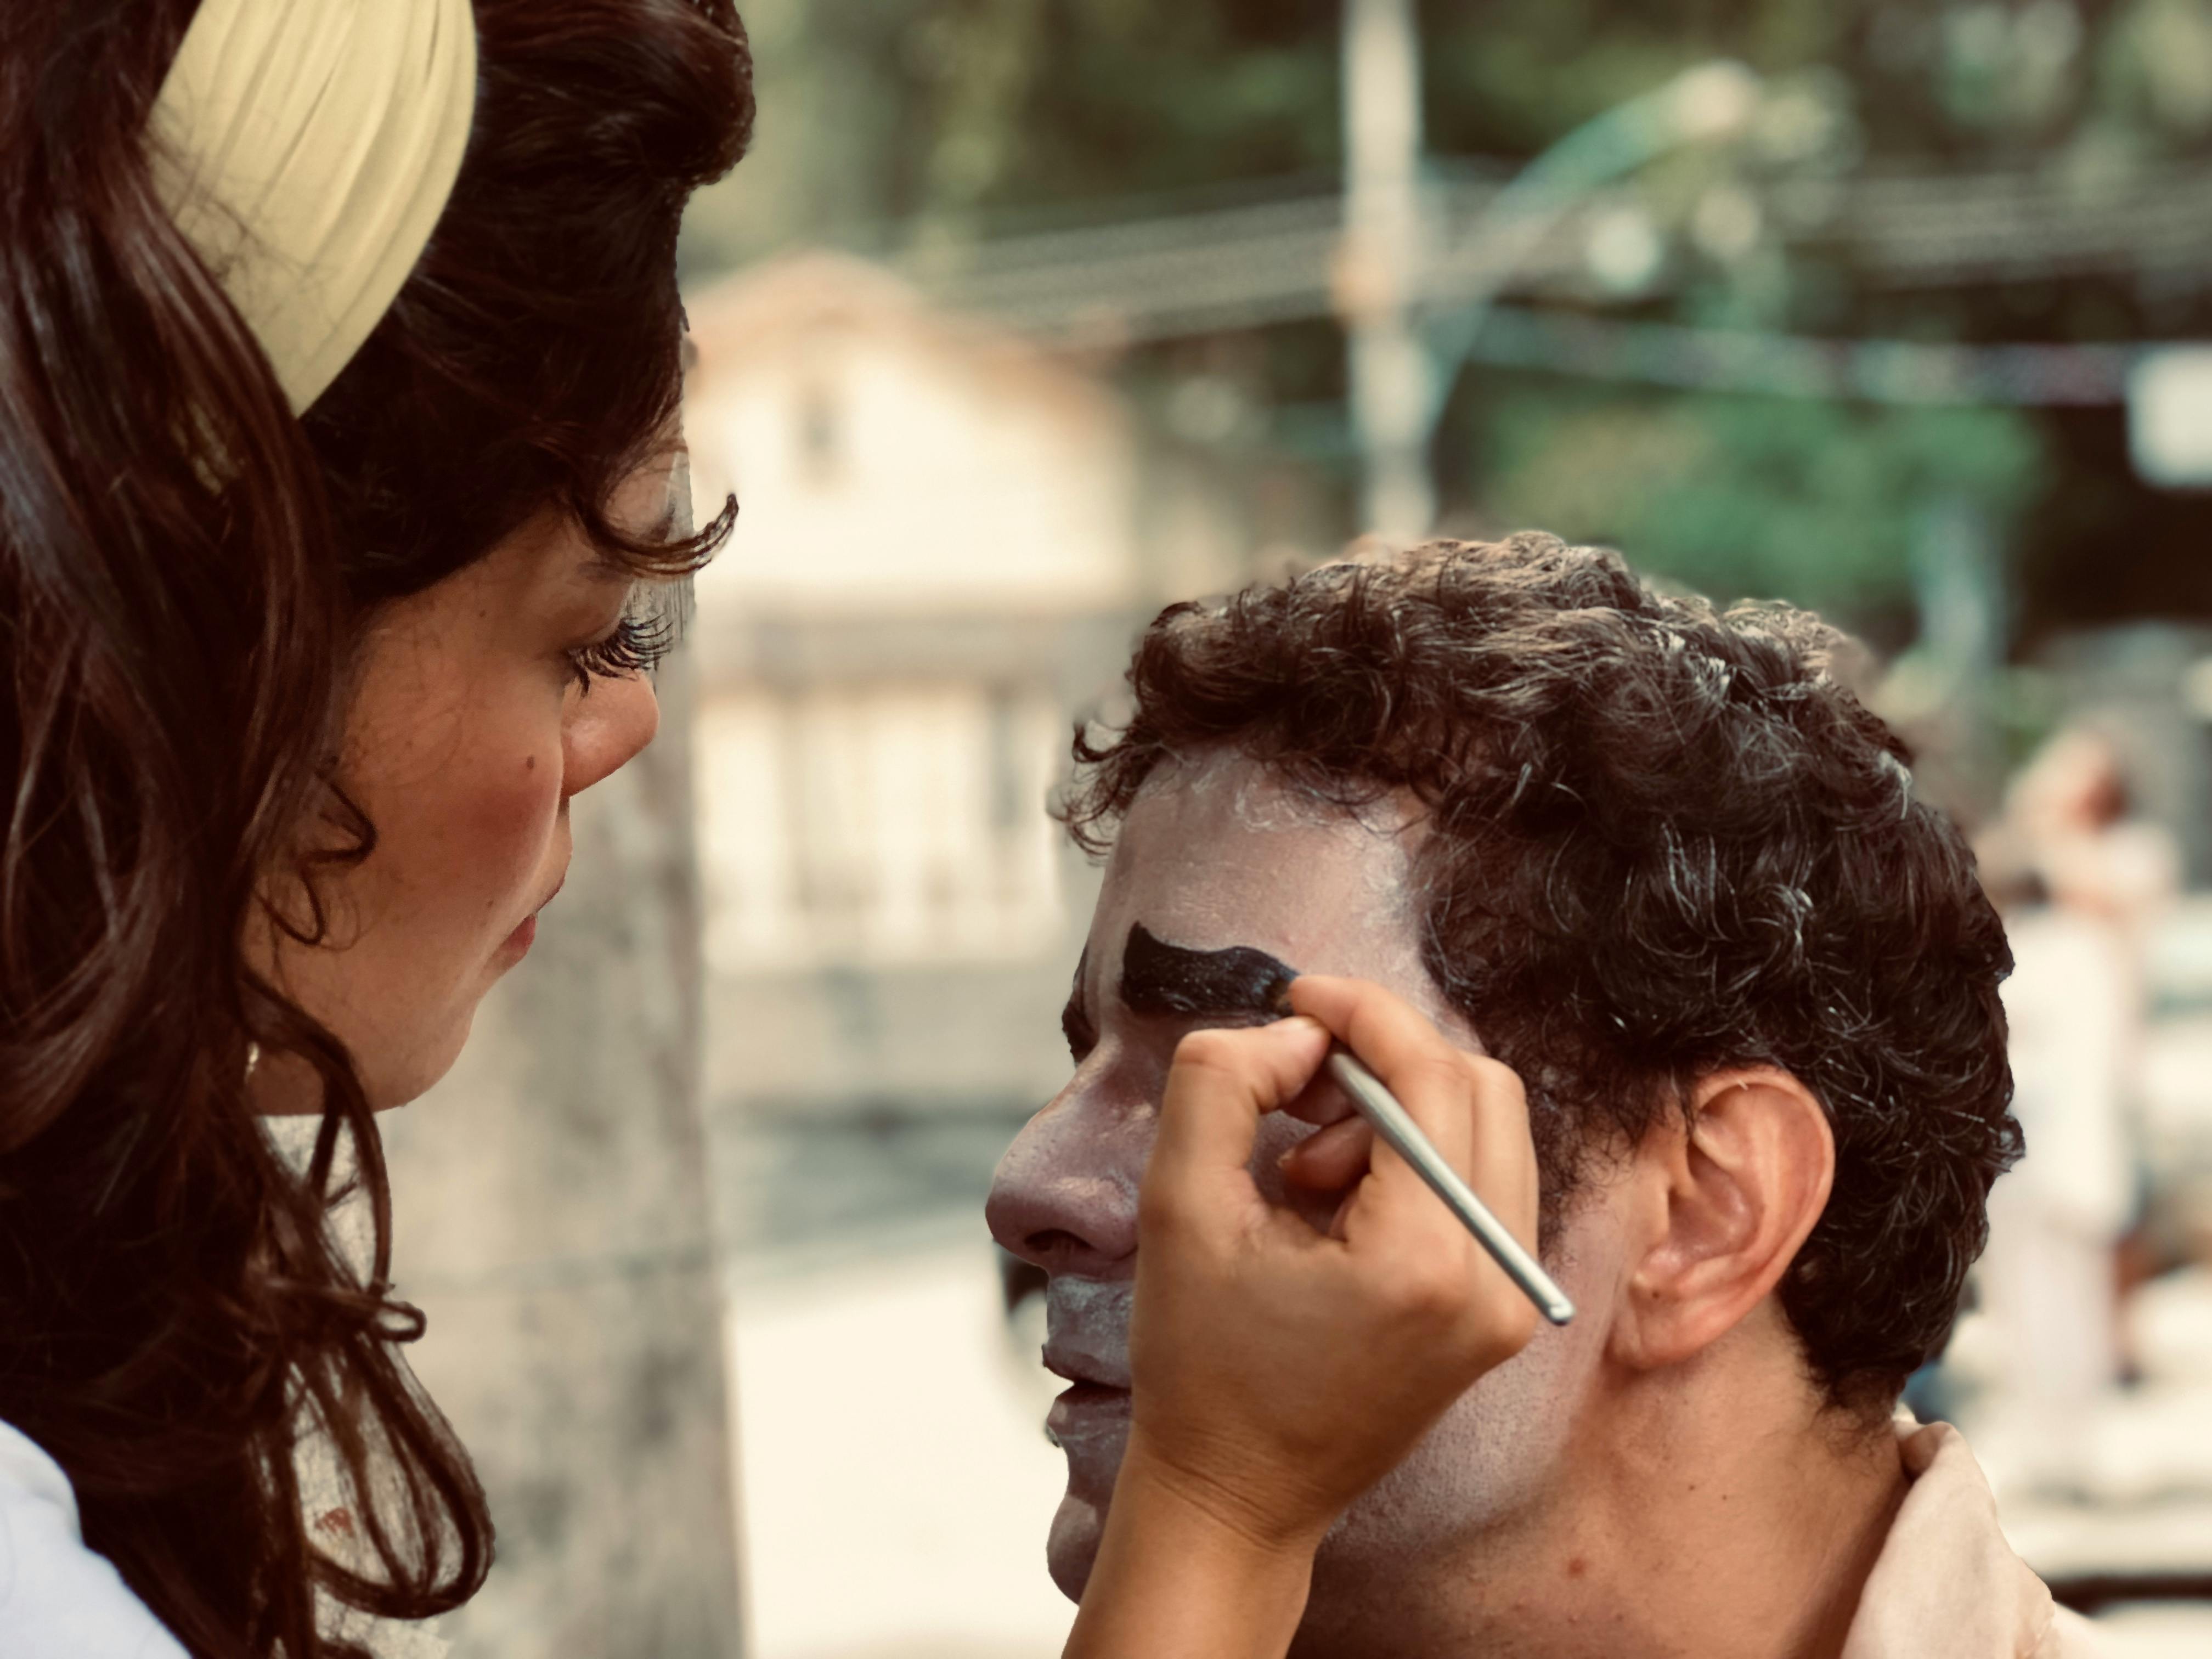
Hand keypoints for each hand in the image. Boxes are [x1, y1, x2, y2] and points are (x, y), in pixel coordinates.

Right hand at [1120, 974, 1540, 1554]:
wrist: (1237, 1496)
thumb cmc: (1200, 1364)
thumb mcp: (1177, 1206)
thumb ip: (1222, 1083)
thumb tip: (1296, 1032)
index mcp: (1425, 1261)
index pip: (1433, 1076)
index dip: (1366, 1012)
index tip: (1298, 996)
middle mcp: (1495, 1282)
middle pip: (1482, 1086)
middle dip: (1384, 1057)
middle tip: (1296, 1085)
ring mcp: (1511, 1304)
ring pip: (1489, 1127)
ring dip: (1399, 1108)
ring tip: (1303, 1169)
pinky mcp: (1504, 1313)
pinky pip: (1483, 1181)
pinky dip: (1416, 1156)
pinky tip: (1335, 1200)